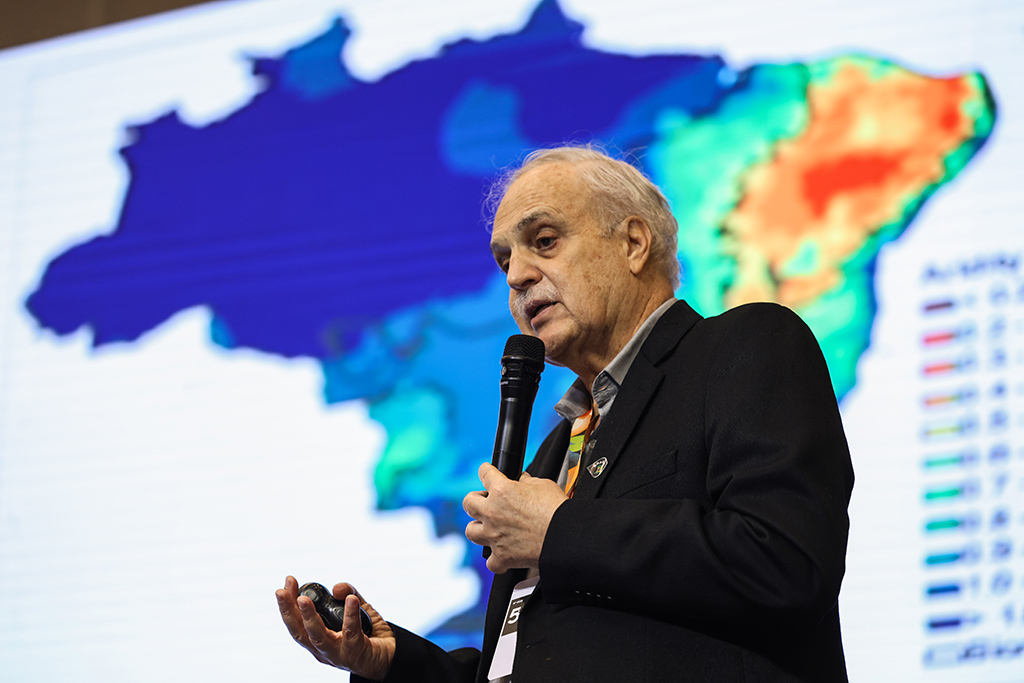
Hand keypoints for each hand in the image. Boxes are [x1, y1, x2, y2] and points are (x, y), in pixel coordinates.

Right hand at [276, 576, 395, 679]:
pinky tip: (350, 599)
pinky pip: (351, 632)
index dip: (288, 605)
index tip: (286, 584)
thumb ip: (347, 596)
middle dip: (288, 611)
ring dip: (308, 617)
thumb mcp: (357, 610)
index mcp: (318, 641)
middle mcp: (323, 650)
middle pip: (300, 632)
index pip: (297, 624)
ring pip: (318, 637)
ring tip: (302, 599)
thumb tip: (337, 587)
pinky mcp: (355, 652)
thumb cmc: (370, 635)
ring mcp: (337, 654)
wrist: (391, 658)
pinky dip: (350, 615)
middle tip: (281, 591)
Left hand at [463, 463, 567, 573]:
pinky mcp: (502, 556)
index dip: (486, 471)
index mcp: (502, 491)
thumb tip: (523, 482)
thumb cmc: (557, 510)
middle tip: (485, 501)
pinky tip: (502, 553)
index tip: (487, 472)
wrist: (565, 537)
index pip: (485, 474)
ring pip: (471, 531)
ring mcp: (495, 536)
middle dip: (475, 500)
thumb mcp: (543, 485)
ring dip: (478, 528)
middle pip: (468, 503)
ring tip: (488, 527)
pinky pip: (490, 562)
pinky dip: (495, 559)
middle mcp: (493, 512)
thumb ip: (527, 482)